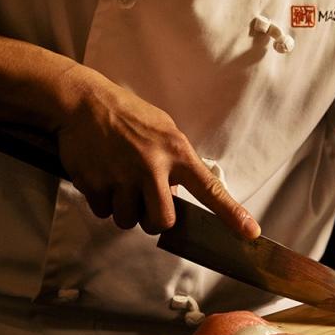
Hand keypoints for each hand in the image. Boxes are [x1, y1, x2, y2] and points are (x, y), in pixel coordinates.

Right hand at [55, 67, 259, 238]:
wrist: (83, 102)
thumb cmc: (127, 114)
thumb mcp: (162, 128)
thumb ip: (174, 162)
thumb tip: (175, 195)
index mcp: (176, 151)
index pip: (209, 188)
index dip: (231, 214)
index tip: (251, 233)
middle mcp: (152, 167)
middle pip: (162, 221)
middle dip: (153, 219)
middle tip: (144, 201)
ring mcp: (122, 177)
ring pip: (128, 221)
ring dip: (124, 210)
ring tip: (118, 181)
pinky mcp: (95, 183)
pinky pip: (103, 212)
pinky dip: (102, 201)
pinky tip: (101, 175)